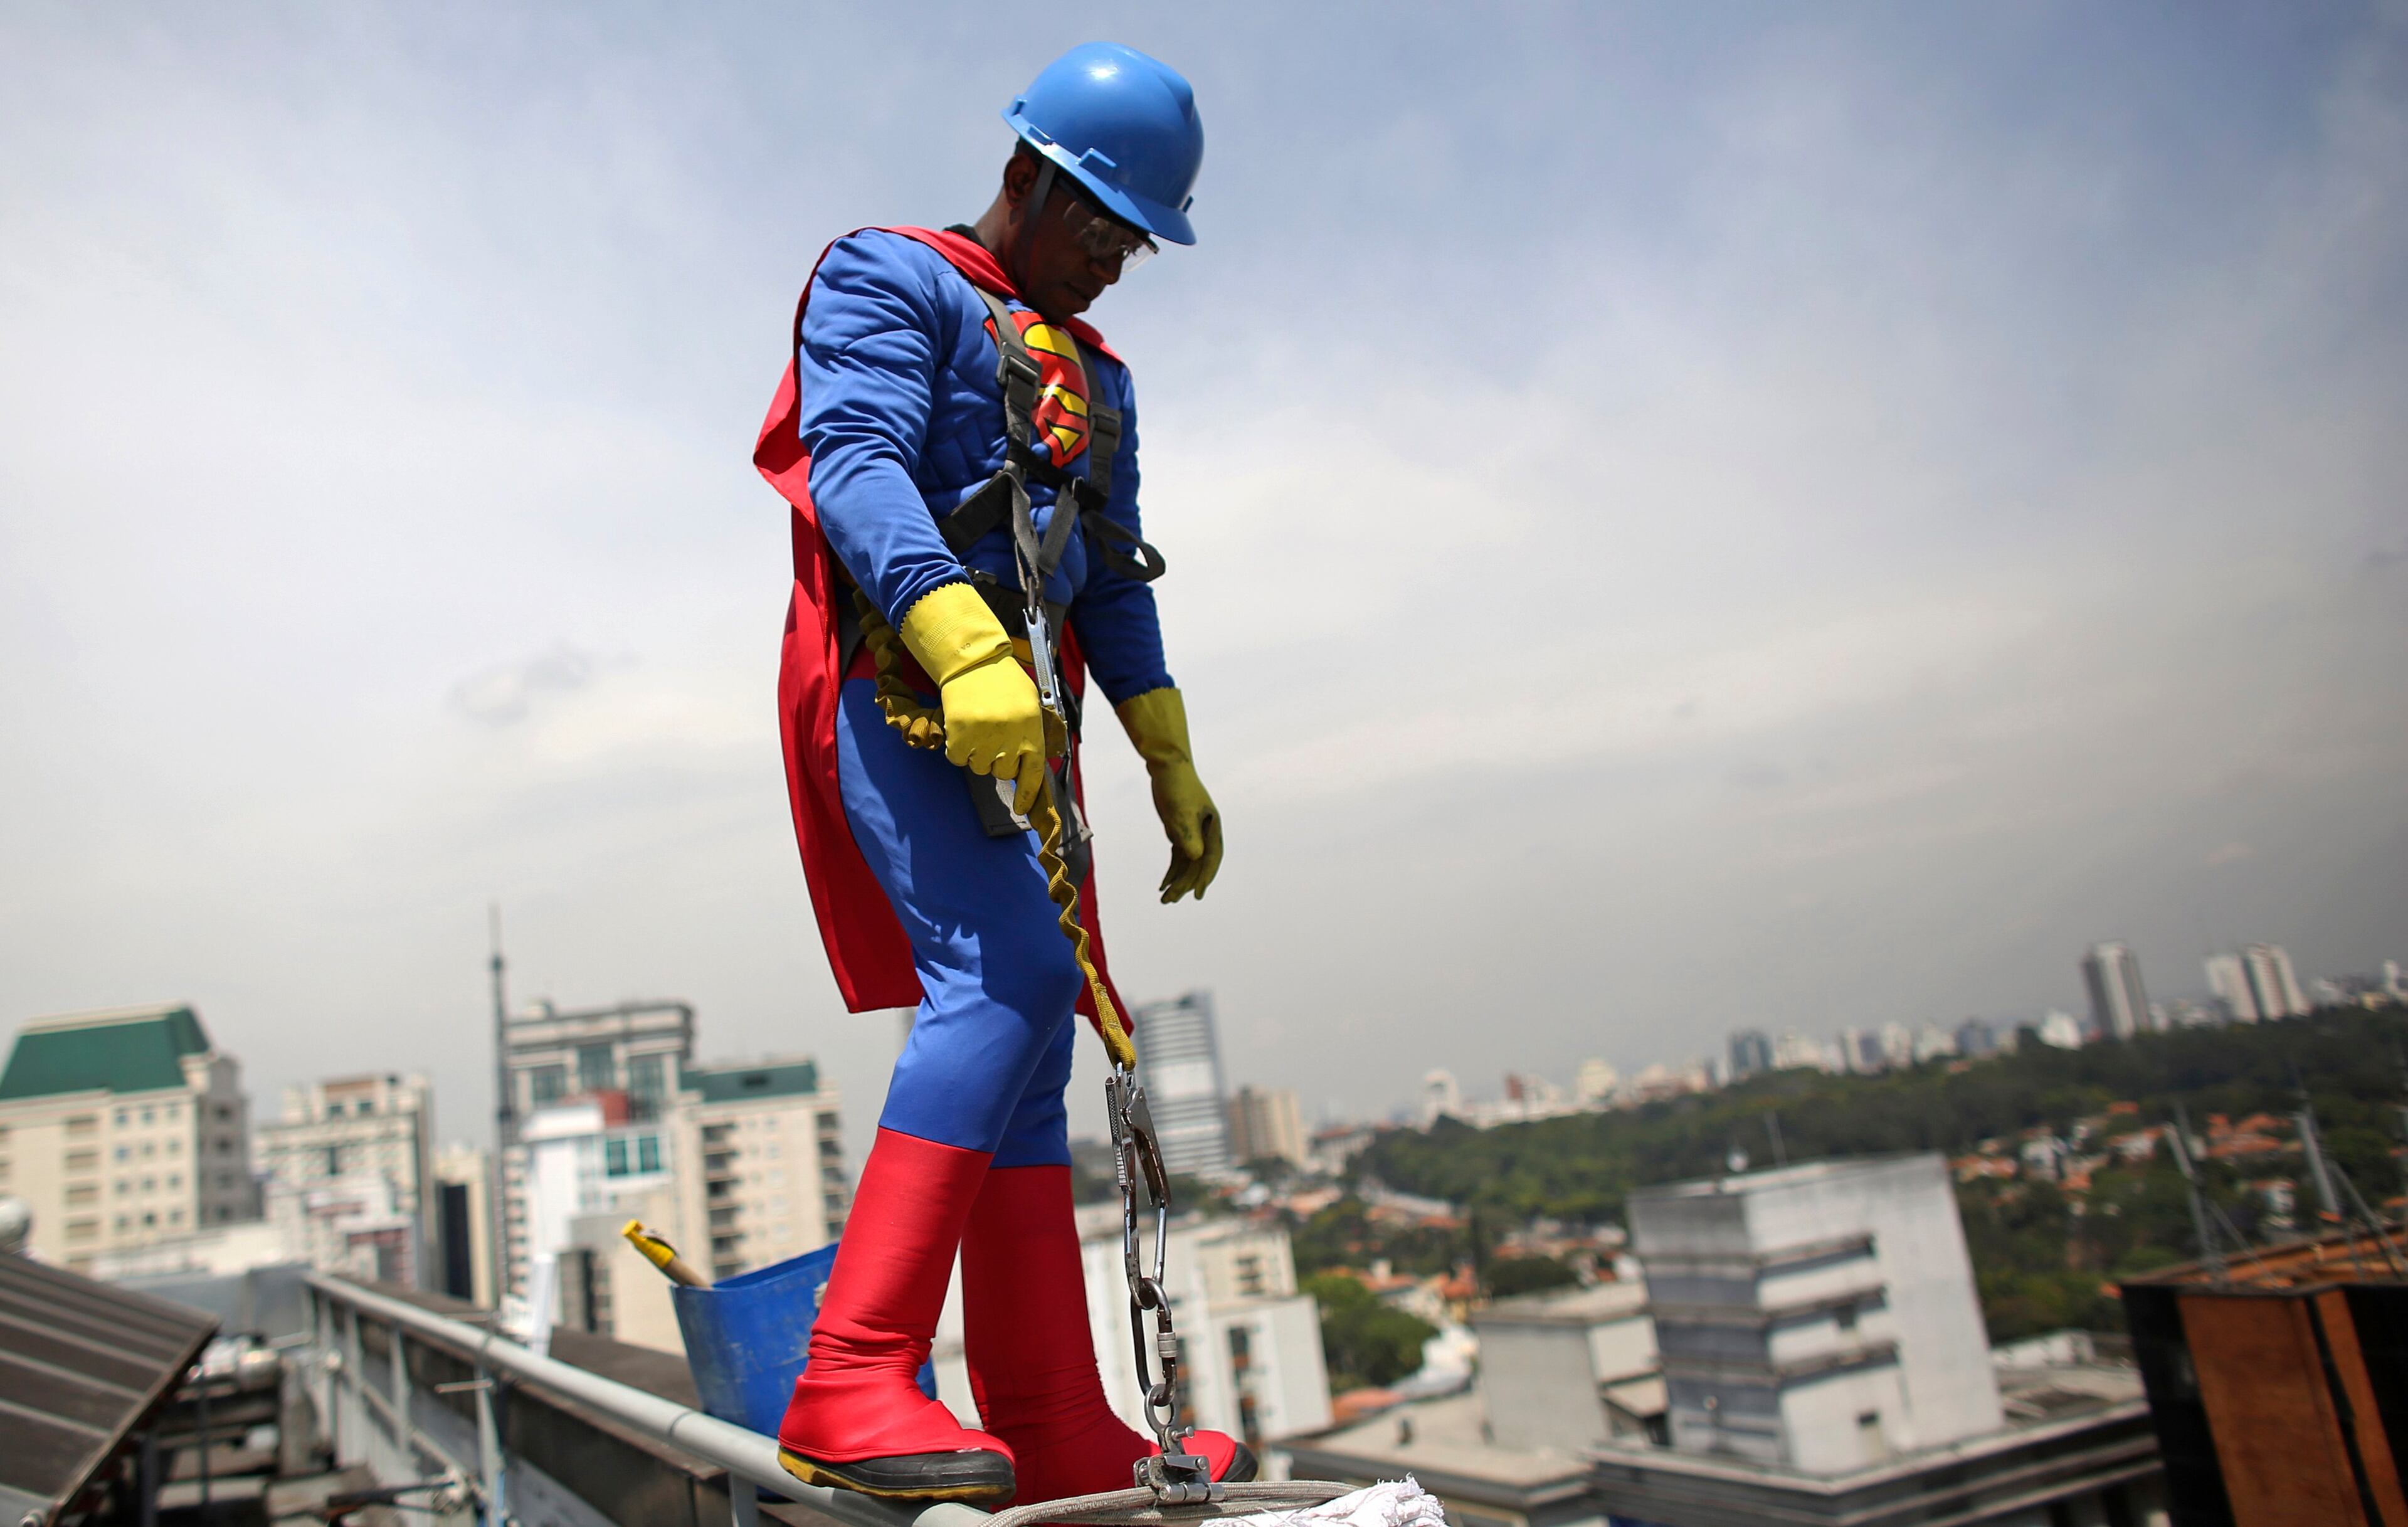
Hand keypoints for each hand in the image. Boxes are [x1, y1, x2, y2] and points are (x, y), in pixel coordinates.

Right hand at [897, 583, 1048, 812]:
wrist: (972, 659)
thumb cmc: (1002, 680)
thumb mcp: (1029, 703)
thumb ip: (1031, 732)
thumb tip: (1029, 763)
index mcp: (1031, 729)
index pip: (1032, 774)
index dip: (1026, 794)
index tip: (1021, 809)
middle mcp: (1010, 737)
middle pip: (1002, 772)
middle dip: (997, 761)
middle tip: (992, 737)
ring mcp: (984, 737)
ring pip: (979, 767)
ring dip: (977, 753)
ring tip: (978, 726)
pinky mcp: (960, 735)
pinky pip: (958, 759)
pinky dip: (958, 749)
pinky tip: (962, 728)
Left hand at [1115, 686, 1222, 902]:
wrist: (1166, 766)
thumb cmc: (1176, 787)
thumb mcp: (1180, 812)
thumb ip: (1188, 835)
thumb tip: (1195, 859)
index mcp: (1213, 827)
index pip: (1211, 858)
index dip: (1204, 878)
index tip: (1196, 895)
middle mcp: (1206, 832)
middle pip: (1198, 863)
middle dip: (1186, 883)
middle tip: (1171, 901)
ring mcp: (1193, 832)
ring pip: (1188, 862)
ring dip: (1177, 880)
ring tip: (1165, 899)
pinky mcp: (1180, 830)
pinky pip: (1179, 856)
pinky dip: (1172, 870)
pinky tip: (1163, 883)